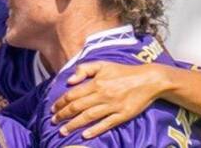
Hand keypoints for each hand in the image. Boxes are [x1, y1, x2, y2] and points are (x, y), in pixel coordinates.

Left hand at [51, 62, 169, 138]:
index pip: (73, 95)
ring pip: (89, 117)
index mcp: (96, 83)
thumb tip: (69, 80)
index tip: (52, 109)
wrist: (148, 80)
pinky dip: (95, 130)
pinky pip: (106, 124)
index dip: (60, 102)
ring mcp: (113, 106)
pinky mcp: (123, 115)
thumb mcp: (102, 65)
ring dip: (74, 125)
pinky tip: (85, 135)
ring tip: (63, 131)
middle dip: (63, 115)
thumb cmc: (123, 71)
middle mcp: (103, 95)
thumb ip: (84, 69)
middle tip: (53, 122)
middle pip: (78, 107)